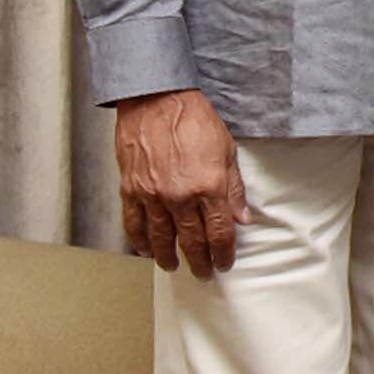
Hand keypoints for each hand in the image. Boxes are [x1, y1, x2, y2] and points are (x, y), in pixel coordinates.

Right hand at [114, 88, 249, 277]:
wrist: (158, 100)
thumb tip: (242, 218)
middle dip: (199, 261)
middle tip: (204, 273)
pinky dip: (139, 241)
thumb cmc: (196, 120)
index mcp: (209, 186)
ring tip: (175, 267)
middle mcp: (180, 195)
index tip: (225, 263)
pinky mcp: (131, 189)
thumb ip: (234, 188)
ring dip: (168, 257)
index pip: (219, 232)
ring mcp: (152, 194)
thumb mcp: (228, 150)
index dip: (223, 252)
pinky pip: (134, 224)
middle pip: (191, 240)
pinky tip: (145, 251)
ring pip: (160, 238)